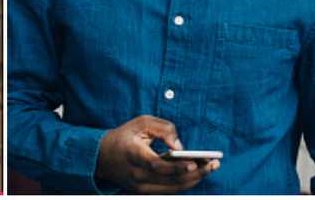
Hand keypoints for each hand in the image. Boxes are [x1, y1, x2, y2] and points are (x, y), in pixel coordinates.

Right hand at [95, 115, 219, 192]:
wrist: (101, 157)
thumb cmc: (124, 136)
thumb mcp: (141, 123)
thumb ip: (162, 129)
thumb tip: (180, 145)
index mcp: (134, 156)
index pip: (157, 166)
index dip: (177, 167)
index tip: (194, 163)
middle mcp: (137, 176)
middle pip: (170, 181)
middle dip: (195, 174)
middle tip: (213, 164)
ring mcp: (140, 187)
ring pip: (172, 189)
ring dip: (193, 180)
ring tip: (210, 168)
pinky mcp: (144, 192)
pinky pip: (168, 190)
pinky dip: (184, 183)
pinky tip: (197, 174)